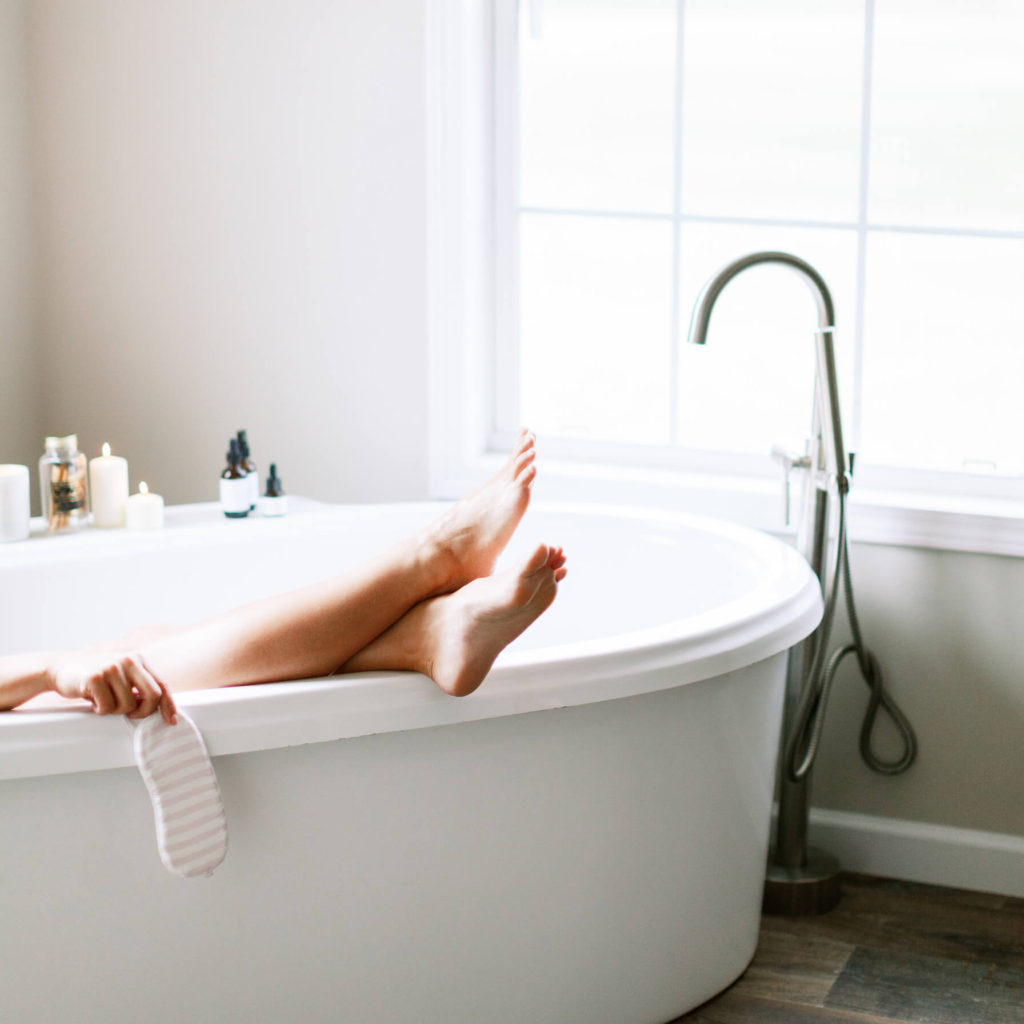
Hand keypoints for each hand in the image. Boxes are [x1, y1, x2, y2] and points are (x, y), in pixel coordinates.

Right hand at [49, 651, 176, 724]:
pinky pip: (107, 707)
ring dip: (115, 710)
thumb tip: (158, 708)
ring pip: (128, 705)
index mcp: (138, 659)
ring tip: (104, 701)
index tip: (171, 721)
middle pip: (152, 695)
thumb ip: (138, 686)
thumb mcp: (121, 675)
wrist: (60, 668)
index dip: (168, 705)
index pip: (161, 684)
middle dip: (144, 712)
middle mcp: (128, 660)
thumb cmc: (94, 676)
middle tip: (131, 715)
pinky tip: (93, 701)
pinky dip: (101, 710)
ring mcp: (112, 667)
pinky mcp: (95, 677)